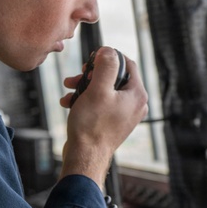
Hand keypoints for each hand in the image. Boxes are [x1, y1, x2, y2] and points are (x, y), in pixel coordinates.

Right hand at [58, 47, 147, 185]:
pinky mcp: (111, 122)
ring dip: (84, 87)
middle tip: (78, 76)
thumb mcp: (97, 89)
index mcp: (137, 95)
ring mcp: (123, 115)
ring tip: (69, 89)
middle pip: (114, 77)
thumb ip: (105, 66)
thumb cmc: (92, 126)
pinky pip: (99, 103)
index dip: (109, 57)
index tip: (92, 58)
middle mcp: (134, 105)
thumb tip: (108, 50)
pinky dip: (85, 100)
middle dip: (91, 75)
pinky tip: (69, 103)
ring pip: (103, 90)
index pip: (128, 63)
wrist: (84, 156)